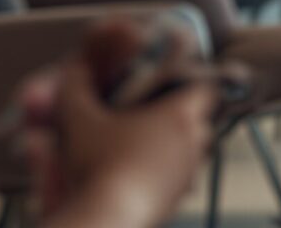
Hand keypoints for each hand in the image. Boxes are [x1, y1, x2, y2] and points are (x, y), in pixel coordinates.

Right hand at [22, 20, 218, 227]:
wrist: (108, 217)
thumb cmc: (97, 165)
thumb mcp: (79, 120)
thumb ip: (75, 88)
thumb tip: (73, 68)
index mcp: (180, 115)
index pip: (208, 88)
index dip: (193, 82)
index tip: (174, 82)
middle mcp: (194, 143)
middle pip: (201, 120)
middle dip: (182, 115)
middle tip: (152, 114)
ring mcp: (189, 174)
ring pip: (193, 150)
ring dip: (174, 145)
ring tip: (142, 145)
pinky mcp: (180, 199)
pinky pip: (181, 177)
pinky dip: (166, 172)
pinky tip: (138, 173)